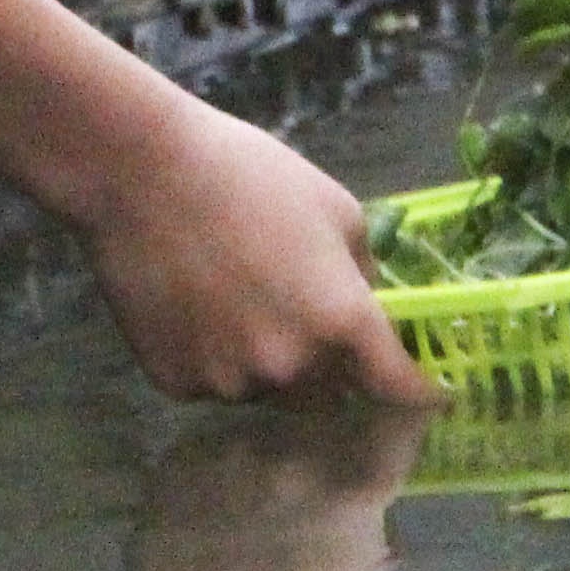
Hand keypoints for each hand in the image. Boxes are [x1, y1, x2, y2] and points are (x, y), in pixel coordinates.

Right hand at [69, 91, 444, 407]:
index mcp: (341, 321)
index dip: (419, 394)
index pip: (397, 387)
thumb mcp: (334, 206)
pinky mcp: (178, 385)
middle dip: (330, 368)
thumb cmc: (247, 175)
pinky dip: (214, 358)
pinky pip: (214, 384)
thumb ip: (364, 270)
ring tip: (234, 295)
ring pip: (268, 392)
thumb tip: (369, 303)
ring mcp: (230, 382)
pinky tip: (193, 304)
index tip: (429, 396)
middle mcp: (291, 367)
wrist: (140, 173)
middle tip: (301, 312)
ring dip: (268, 363)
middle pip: (329, 396)